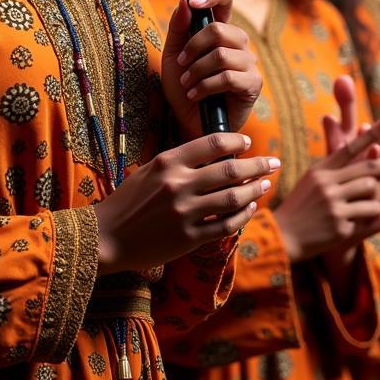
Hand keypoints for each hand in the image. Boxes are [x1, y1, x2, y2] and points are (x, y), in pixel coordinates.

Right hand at [94, 132, 278, 273]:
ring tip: (265, 184)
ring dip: (254, 189)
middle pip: (230, 169)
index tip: (248, 143)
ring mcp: (185, 212)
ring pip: (233, 197)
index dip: (236, 142)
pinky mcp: (188, 238)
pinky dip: (242, 215)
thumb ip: (180, 161)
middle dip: (257, 164)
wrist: (107, 236)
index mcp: (168, 162)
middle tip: (273, 162)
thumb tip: (216, 154)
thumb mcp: (151, 170)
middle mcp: (179, 184)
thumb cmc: (129, 200)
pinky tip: (249, 209)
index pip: (213, 143)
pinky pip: (225, 225)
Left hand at [161, 0, 260, 135]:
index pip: (226, 0)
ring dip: (197, 70)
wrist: (189, 123)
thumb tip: (185, 1)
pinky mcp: (253, 84)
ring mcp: (249, 63)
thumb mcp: (173, 57)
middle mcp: (238, 43)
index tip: (194, 1)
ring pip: (222, 54)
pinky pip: (228, 76)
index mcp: (220, 32)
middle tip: (182, 65)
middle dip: (193, 48)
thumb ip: (178, 29)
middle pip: (220, 29)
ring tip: (187, 84)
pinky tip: (196, 95)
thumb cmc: (183, 89)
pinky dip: (206, 86)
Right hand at [273, 103, 379, 263]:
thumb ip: (336, 165)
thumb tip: (365, 148)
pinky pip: (371, 217)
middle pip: (369, 170)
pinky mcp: (340, 229)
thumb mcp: (313, 179)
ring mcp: (334, 207)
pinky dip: (379, 216)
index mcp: (321, 171)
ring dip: (377, 197)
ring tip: (371, 200)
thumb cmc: (302, 204)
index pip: (352, 146)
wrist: (283, 236)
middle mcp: (327, 186)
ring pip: (372, 193)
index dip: (377, 130)